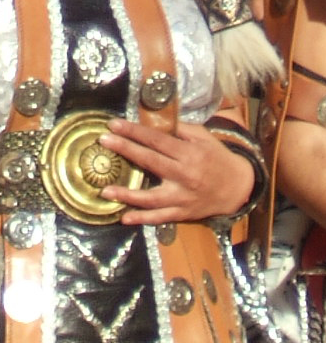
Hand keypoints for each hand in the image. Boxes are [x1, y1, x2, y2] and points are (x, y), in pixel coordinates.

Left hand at [100, 120, 254, 224]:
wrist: (239, 187)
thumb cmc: (217, 158)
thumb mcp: (204, 138)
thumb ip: (180, 130)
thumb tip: (153, 122)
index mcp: (190, 154)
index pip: (157, 140)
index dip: (134, 132)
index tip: (113, 124)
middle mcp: (185, 175)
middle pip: (151, 161)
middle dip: (125, 150)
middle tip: (103, 141)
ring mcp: (183, 197)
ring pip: (152, 197)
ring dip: (128, 195)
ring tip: (105, 191)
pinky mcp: (183, 212)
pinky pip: (160, 217)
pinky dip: (143, 219)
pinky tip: (124, 218)